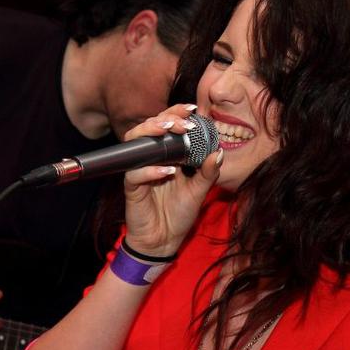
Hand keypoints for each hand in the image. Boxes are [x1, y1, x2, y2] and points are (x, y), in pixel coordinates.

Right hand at [121, 104, 222, 256]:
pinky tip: (168, 171)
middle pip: (149, 127)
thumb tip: (219, 152)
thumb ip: (208, 172)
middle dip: (165, 118)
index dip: (177, 113)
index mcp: (167, 154)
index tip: (193, 109)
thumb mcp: (199, 192)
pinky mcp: (131, 187)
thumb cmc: (178, 214)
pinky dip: (150, 170)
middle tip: (182, 123)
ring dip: (151, 133)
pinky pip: (134, 173)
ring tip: (169, 131)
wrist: (164, 241)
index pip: (167, 125)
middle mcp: (150, 158)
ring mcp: (138, 171)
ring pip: (135, 142)